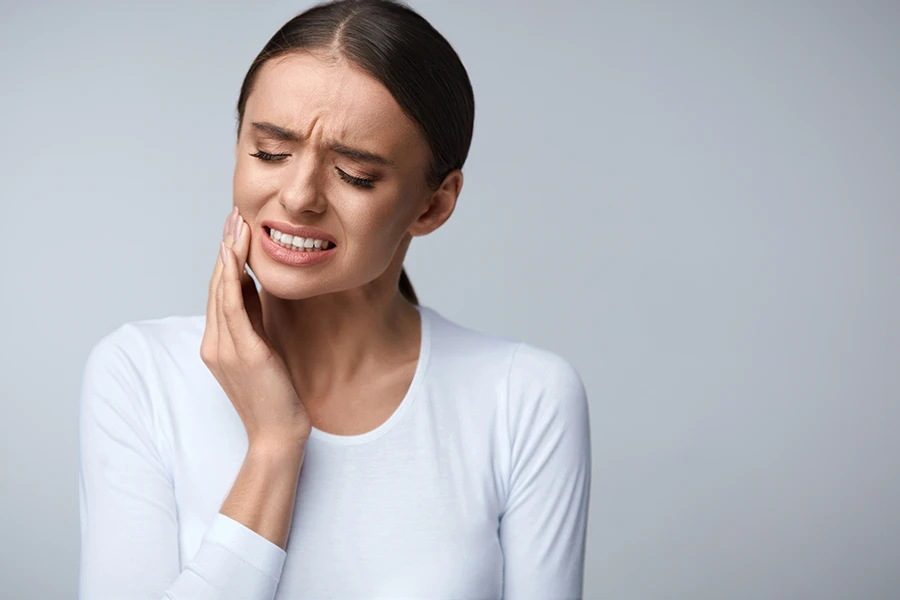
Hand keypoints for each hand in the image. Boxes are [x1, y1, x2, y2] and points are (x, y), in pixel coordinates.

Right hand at [200, 206, 311, 449]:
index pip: (220, 292)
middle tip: (235, 214)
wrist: (279, 436)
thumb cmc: (275, 396)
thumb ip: (254, 321)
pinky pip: (231, 306)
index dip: (227, 258)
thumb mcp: (263, 350)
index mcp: (218, 343)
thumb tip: (254, 288)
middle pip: (217, 285)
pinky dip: (230, 276)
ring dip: (228, 252)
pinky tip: (234, 252)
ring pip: (221, 289)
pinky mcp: (244, 352)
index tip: (236, 228)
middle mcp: (215, 343)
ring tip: (237, 222)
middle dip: (226, 247)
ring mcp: (225, 348)